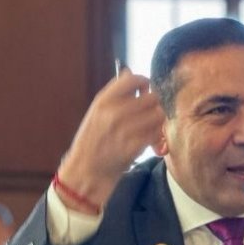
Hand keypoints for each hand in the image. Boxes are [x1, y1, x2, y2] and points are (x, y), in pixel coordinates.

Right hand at [57, 69, 164, 211]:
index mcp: (103, 101)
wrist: (85, 172)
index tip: (143, 92)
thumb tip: (128, 72)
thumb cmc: (91, 143)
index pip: (133, 78)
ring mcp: (124, 129)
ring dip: (157, 122)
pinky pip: (156, 134)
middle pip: (151, 97)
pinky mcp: (133, 146)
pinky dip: (156, 138)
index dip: (144, 83)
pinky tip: (149, 143)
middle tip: (149, 115)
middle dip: (154, 105)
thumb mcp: (95, 113)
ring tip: (150, 129)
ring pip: (158, 115)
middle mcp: (113, 112)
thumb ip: (113, 94)